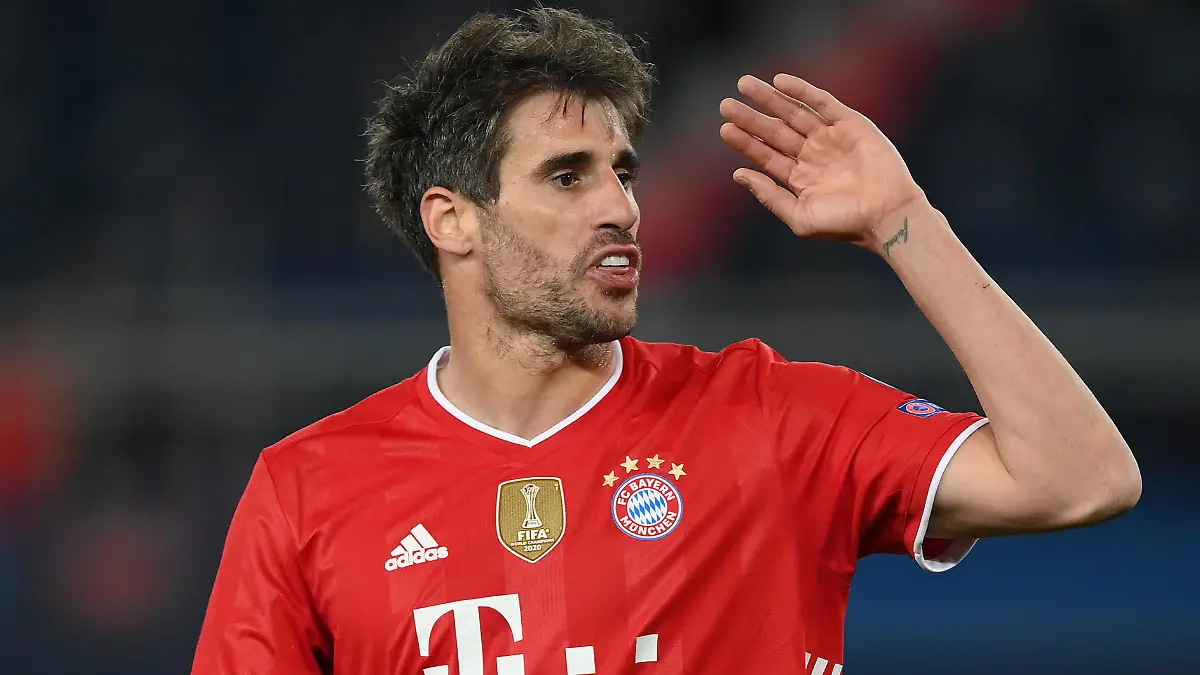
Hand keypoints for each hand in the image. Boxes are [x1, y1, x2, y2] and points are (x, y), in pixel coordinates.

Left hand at [720, 74, 927, 250]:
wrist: (886, 215)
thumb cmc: (845, 224)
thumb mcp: (799, 215)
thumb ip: (769, 196)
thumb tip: (737, 175)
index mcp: (800, 178)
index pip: (766, 155)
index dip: (746, 141)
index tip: (724, 128)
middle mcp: (813, 156)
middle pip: (775, 132)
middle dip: (751, 117)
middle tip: (725, 104)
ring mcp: (830, 138)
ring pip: (793, 112)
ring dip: (769, 98)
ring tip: (743, 84)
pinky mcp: (850, 124)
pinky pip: (822, 102)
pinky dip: (801, 90)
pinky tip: (779, 81)